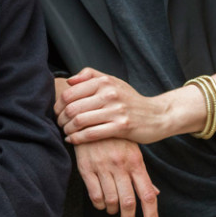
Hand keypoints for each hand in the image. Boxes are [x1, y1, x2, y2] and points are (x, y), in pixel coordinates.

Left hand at [56, 68, 181, 143]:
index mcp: (104, 81)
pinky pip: (91, 134)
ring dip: (68, 129)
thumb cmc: (131, 100)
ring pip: (80, 121)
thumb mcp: (114, 82)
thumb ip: (91, 76)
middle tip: (60, 124)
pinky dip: (77, 138)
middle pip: (72, 108)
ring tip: (66, 132)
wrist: (158, 116)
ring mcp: (116, 110)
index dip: (59, 104)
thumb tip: (69, 80)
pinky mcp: (121, 127)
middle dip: (61, 118)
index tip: (58, 112)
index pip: (70, 93)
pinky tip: (73, 140)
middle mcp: (109, 94)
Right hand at [74, 139, 159, 216]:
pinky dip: (99, 204)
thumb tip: (153, 194)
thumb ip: (142, 175)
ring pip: (111, 200)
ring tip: (112, 208)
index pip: (147, 195)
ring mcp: (102, 167)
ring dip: (112, 210)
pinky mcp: (86, 167)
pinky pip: (94, 194)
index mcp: (136, 162)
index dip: (151, 216)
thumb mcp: (133, 151)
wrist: (90, 117)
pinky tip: (100, 202)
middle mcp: (120, 166)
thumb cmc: (115, 136)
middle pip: (128, 202)